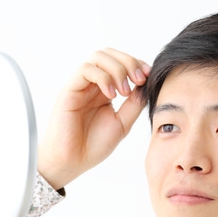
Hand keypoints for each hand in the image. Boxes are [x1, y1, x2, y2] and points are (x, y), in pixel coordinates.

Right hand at [38, 48, 150, 189]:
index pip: (120, 63)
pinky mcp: (69, 90)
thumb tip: (145, 85)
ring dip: (117, 68)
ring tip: (124, 91)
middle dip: (129, 62)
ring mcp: (80, 86)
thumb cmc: (93, 146)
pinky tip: (111, 95)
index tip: (148, 78)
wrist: (72, 162)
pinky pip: (85, 70)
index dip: (136, 64)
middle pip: (110, 54)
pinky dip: (102, 77)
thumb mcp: (122, 123)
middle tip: (139, 79)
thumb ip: (134, 104)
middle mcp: (91, 84)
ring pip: (98, 57)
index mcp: (104, 90)